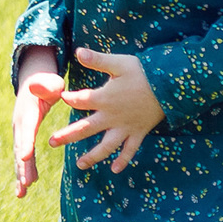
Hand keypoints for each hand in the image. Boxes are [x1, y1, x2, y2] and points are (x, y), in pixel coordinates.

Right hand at [12, 67, 66, 197]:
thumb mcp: (50, 82)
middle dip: (22, 167)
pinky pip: (23, 156)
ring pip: (19, 156)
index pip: (26, 131)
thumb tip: (39, 88)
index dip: (25, 144)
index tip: (24, 158)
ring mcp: (20, 133)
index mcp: (28, 113)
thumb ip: (47, 85)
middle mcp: (20, 125)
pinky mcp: (23, 138)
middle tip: (26, 184)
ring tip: (23, 192)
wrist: (33, 83)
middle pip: (20, 148)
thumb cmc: (47, 83)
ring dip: (21, 174)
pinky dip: (24, 171)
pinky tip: (28, 185)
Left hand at [50, 46, 165, 173]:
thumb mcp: (119, 63)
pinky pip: (130, 150)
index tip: (61, 97)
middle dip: (68, 136)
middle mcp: (112, 117)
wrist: (170, 86)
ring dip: (92, 156)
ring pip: (106, 146)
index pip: (79, 101)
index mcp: (104, 98)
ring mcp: (125, 127)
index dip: (68, 98)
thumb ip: (97, 60)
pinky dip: (123, 160)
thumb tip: (77, 51)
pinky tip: (115, 170)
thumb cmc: (143, 72)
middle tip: (51, 142)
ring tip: (79, 165)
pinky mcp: (138, 133)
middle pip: (85, 129)